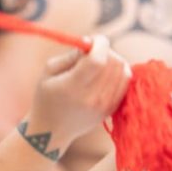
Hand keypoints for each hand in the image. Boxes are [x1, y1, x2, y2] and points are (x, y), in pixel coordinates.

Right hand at [27, 35, 129, 150]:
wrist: (51, 131)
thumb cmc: (46, 97)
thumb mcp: (49, 72)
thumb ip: (71, 55)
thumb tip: (90, 42)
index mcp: (72, 87)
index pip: (98, 60)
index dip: (100, 44)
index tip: (95, 39)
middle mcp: (92, 98)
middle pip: (113, 63)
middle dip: (106, 50)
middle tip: (93, 51)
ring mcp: (104, 105)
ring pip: (123, 71)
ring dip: (114, 60)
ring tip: (99, 62)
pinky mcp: (111, 109)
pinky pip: (125, 82)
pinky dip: (119, 72)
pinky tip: (105, 73)